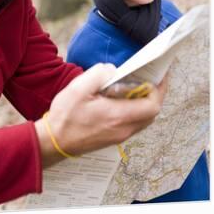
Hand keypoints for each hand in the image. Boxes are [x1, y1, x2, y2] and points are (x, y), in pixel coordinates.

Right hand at [35, 64, 166, 166]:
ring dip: (146, 103)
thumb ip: (99, 74)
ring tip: (138, 86)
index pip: (152, 105)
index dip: (159, 89)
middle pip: (152, 113)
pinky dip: (136, 110)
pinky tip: (123, 99)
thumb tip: (114, 70)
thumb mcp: (79, 88)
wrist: (54, 142)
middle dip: (155, 94)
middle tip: (151, 78)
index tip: (159, 75)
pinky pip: (134, 123)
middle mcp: (123, 128)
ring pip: (144, 119)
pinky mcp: (113, 138)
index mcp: (118, 116)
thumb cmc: (65, 116)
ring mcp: (119, 135)